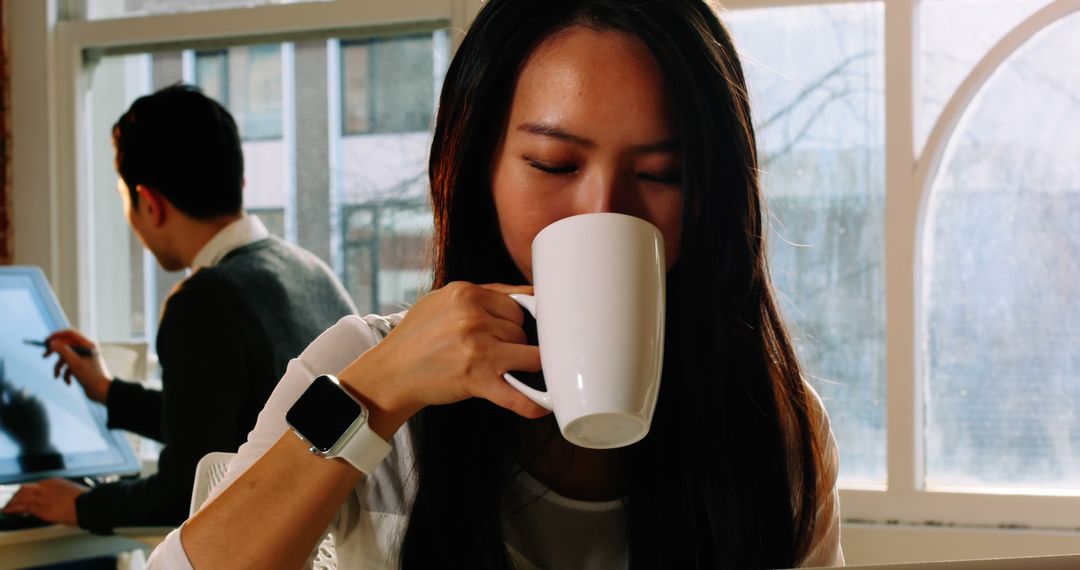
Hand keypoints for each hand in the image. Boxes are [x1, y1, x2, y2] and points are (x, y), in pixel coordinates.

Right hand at [0, 378, 52, 453]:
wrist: (35, 441)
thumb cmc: (18, 432)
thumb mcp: (6, 422)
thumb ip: (2, 407)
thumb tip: (2, 390)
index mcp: (2, 411)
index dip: (0, 386)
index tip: (0, 384)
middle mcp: (12, 405)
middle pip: (9, 385)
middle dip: (8, 383)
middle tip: (9, 383)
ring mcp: (25, 402)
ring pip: (24, 390)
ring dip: (24, 395)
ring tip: (27, 408)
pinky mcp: (37, 402)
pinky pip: (35, 397)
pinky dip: (35, 402)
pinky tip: (36, 413)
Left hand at [2, 478, 86, 525]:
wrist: (89, 506)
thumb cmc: (86, 501)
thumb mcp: (74, 492)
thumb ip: (63, 494)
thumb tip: (60, 501)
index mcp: (55, 482)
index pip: (36, 485)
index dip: (28, 492)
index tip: (25, 496)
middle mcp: (46, 487)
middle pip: (25, 489)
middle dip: (17, 495)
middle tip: (12, 501)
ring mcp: (43, 497)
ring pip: (21, 496)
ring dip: (13, 502)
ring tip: (8, 507)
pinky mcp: (41, 508)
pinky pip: (23, 507)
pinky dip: (14, 508)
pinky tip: (9, 511)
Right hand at [44, 329, 112, 403]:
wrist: (101, 391)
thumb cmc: (90, 376)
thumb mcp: (74, 362)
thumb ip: (63, 351)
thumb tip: (52, 342)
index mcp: (87, 344)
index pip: (70, 333)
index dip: (57, 335)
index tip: (46, 341)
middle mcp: (85, 349)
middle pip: (65, 345)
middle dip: (55, 352)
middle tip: (44, 355)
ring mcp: (83, 358)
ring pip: (65, 357)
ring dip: (59, 367)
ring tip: (57, 375)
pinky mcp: (81, 366)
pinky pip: (68, 366)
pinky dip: (66, 374)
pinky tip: (69, 382)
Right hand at [341, 282, 548, 437]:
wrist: (391, 373)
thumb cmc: (416, 338)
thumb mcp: (441, 301)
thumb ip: (480, 295)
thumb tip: (524, 296)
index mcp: (466, 294)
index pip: (516, 303)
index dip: (516, 319)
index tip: (515, 330)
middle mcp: (473, 318)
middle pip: (521, 329)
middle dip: (515, 342)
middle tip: (496, 352)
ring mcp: (477, 348)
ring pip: (528, 356)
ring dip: (522, 366)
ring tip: (507, 370)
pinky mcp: (477, 379)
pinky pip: (517, 394)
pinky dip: (533, 403)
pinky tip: (544, 406)